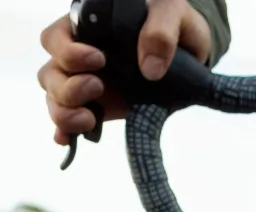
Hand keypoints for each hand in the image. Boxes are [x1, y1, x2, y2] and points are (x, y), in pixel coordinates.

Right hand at [38, 0, 211, 146]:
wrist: (192, 52)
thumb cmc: (175, 24)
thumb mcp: (172, 13)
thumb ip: (160, 31)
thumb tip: (150, 68)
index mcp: (88, 27)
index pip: (56, 38)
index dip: (68, 51)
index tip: (99, 59)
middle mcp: (80, 55)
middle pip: (51, 72)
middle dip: (67, 86)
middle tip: (98, 87)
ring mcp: (88, 82)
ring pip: (56, 98)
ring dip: (65, 112)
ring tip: (89, 119)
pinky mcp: (102, 106)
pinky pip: (73, 120)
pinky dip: (67, 131)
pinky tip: (67, 141)